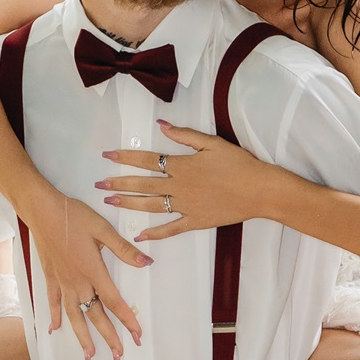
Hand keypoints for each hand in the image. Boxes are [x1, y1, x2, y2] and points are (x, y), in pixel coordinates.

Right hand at [25, 189, 149, 359]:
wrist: (42, 211)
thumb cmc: (73, 216)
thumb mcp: (103, 229)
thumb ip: (124, 249)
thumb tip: (146, 263)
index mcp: (93, 271)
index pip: (114, 302)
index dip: (127, 320)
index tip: (137, 336)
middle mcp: (77, 283)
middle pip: (96, 316)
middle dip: (109, 337)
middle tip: (118, 356)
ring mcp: (62, 283)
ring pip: (74, 316)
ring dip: (83, 337)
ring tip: (89, 355)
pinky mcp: (50, 278)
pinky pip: (53, 303)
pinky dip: (54, 317)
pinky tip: (54, 330)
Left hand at [96, 121, 279, 240]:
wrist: (259, 190)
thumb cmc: (238, 164)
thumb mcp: (213, 143)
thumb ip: (185, 135)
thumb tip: (162, 126)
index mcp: (182, 165)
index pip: (147, 160)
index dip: (126, 157)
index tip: (108, 156)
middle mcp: (179, 186)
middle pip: (143, 184)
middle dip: (119, 184)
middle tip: (99, 185)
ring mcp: (186, 206)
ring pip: (151, 206)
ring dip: (129, 204)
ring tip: (110, 202)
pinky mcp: (195, 221)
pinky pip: (171, 229)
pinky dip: (154, 232)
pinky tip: (139, 234)